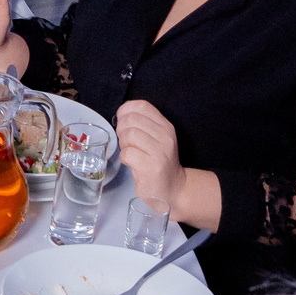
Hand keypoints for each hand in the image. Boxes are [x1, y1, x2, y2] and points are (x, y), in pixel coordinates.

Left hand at [117, 99, 184, 217]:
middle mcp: (165, 137)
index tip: (122, 121)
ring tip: (130, 152)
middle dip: (122, 130)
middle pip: (131, 120)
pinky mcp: (151, 167)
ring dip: (123, 144)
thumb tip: (122, 115)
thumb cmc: (159, 163)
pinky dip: (124, 158)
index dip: (126, 110)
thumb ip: (143, 125)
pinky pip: (127, 154)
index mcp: (166, 126)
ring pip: (129, 135)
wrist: (174, 188)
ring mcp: (159, 152)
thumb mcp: (157, 139)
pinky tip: (131, 163)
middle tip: (126, 142)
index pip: (142, 106)